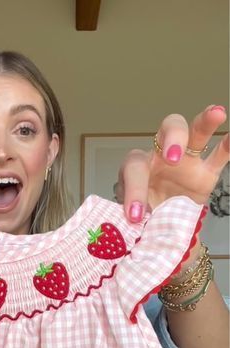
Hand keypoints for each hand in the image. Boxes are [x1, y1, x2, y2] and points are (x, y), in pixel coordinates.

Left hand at [116, 105, 228, 221]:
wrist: (158, 229)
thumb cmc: (140, 218)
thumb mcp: (129, 221)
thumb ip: (130, 223)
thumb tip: (131, 233)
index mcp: (136, 168)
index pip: (135, 169)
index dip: (134, 191)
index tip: (136, 215)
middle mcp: (161, 157)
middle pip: (165, 131)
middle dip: (171, 140)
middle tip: (173, 158)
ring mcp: (186, 162)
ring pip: (195, 132)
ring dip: (205, 122)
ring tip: (217, 113)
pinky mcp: (206, 173)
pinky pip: (219, 156)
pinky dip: (228, 146)